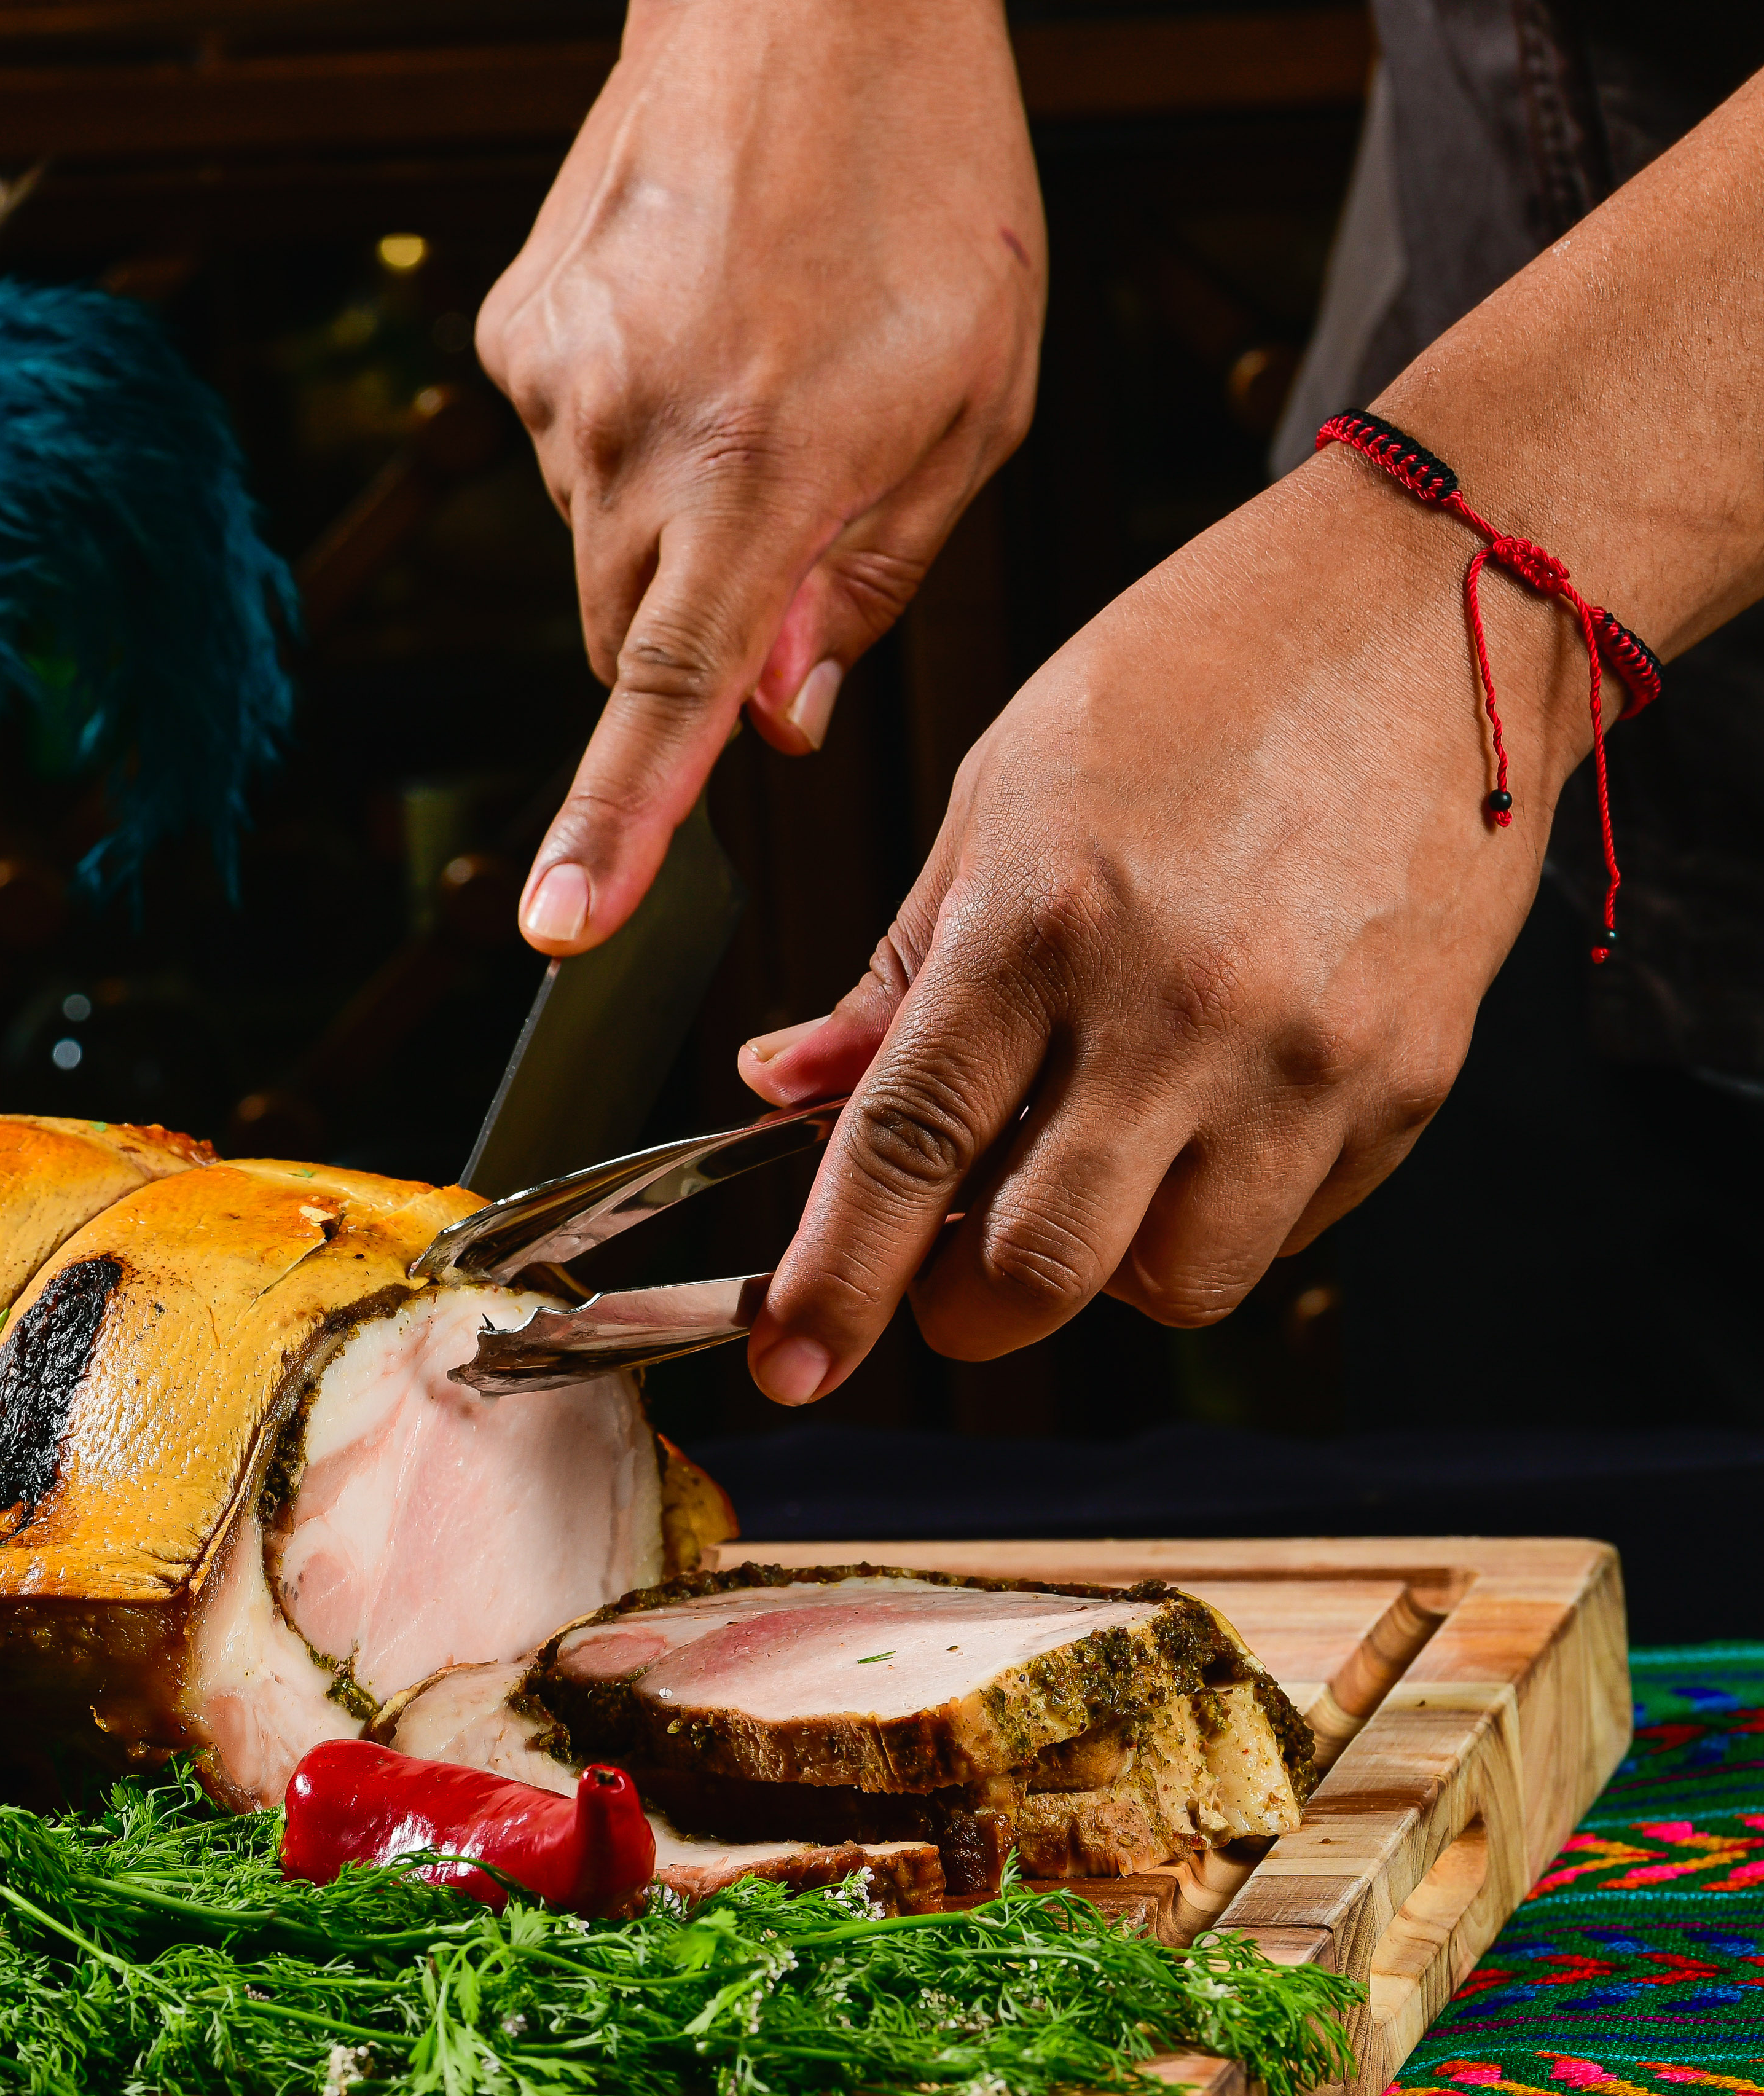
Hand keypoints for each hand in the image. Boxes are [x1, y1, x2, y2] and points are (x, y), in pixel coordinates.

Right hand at [478, 0, 1043, 953]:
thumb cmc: (927, 184)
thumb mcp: (975, 400)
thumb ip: (874, 580)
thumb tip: (781, 720)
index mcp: (765, 464)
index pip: (670, 697)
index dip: (616, 828)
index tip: (559, 927)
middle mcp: (630, 434)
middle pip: (631, 635)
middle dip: (703, 629)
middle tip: (801, 521)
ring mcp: (553, 380)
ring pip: (598, 539)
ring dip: (675, 515)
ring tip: (760, 371)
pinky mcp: (512, 331)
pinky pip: (564, 443)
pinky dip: (631, 427)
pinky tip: (697, 326)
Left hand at [730, 454, 1598, 1399]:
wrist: (1430, 610)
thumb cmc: (1192, 677)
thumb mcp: (1001, 792)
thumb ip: (895, 969)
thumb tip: (785, 1087)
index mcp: (1039, 922)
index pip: (904, 1150)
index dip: (835, 1282)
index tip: (789, 1363)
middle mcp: (1173, 1007)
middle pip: (1038, 1267)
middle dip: (966, 1310)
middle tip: (942, 1277)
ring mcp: (1304, 1057)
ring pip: (1171, 1283)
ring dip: (1103, 1273)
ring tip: (1089, 1175)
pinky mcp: (1407, 1082)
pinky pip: (1286, 1231)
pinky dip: (1217, 1217)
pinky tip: (1202, 1121)